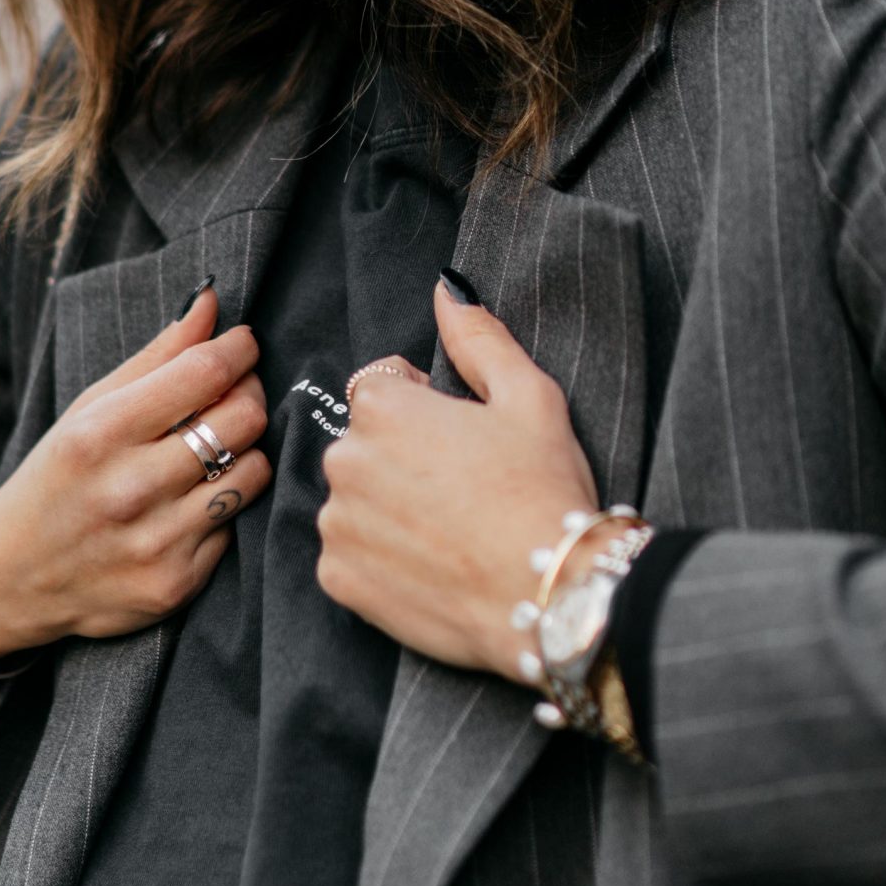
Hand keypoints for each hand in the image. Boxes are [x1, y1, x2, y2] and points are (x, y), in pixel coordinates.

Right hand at [0, 283, 270, 662]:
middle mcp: (129, 489)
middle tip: (236, 393)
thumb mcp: (88, 409)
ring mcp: (155, 541)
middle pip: (243, 419)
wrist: (11, 578)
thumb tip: (211, 303)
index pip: (205, 373)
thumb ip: (156, 357)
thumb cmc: (55, 478)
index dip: (239, 350)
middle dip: (250, 394)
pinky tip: (192, 501)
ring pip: (254, 472)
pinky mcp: (176, 583)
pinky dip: (224, 504)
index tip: (243, 344)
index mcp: (100, 434)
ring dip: (245, 451)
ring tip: (215, 448)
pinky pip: (235, 524)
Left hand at [316, 276, 602, 683]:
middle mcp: (345, 459)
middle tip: (461, 489)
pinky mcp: (338, 579)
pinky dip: (380, 560)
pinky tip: (429, 566)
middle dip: (401, 457)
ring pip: (355, 500)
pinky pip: (350, 556)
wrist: (548, 596)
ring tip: (449, 530)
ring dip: (387, 508)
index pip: (379, 388)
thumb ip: (478, 338)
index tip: (460, 439)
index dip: (422, 407)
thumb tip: (445, 288)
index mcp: (383, 408)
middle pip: (364, 445)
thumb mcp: (529, 397)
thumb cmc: (543, 490)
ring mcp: (337, 523)